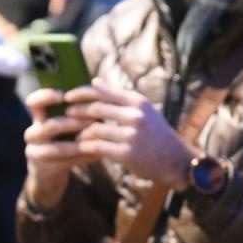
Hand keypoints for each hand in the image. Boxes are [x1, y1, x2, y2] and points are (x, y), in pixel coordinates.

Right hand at [21, 85, 97, 206]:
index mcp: (37, 117)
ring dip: (79, 144)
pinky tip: (99, 155)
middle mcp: (32, 133)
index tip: (63, 95)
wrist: (49, 173)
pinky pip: (65, 163)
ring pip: (57, 148)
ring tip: (97, 141)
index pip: (33, 101)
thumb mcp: (63, 123)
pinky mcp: (43, 169)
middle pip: (49, 125)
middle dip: (73, 123)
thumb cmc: (62, 140)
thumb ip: (75, 106)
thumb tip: (98, 83)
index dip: (46, 96)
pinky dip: (83, 158)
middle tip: (94, 121)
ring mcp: (35, 153)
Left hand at [68, 82, 197, 185]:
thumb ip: (118, 96)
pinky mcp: (127, 153)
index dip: (81, 92)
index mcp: (138, 102)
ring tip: (76, 135)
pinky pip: (98, 147)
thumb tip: (95, 81)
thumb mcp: (143, 110)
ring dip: (81, 132)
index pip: (103, 91)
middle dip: (77, 111)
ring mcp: (131, 134)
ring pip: (95, 129)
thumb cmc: (156, 134)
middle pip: (96, 108)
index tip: (68, 96)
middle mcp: (135, 115)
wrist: (175, 161)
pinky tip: (82, 147)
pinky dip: (87, 146)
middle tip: (67, 114)